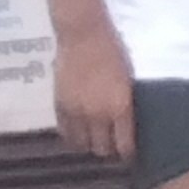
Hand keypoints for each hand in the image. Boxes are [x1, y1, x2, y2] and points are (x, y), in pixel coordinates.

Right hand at [51, 28, 134, 162]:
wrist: (83, 34)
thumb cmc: (113, 51)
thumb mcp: (128, 80)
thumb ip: (125, 104)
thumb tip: (125, 123)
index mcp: (120, 107)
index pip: (124, 146)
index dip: (127, 154)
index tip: (128, 154)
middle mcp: (98, 115)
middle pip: (101, 149)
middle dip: (107, 150)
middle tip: (110, 144)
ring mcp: (77, 111)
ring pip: (81, 144)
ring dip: (88, 144)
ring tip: (92, 138)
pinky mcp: (60, 105)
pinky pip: (65, 132)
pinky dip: (72, 136)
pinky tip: (77, 132)